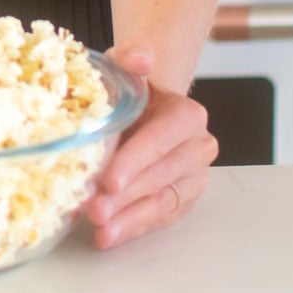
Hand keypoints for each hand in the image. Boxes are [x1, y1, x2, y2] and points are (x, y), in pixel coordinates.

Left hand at [85, 47, 218, 250]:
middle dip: (126, 196)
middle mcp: (198, 147)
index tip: (109, 180)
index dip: (136, 161)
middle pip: (160, 176)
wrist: (143, 106)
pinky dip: (133, 228)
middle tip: (94, 210)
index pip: (162, 140)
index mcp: (187, 114)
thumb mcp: (125, 65)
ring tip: (99, 230)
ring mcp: (193, 177)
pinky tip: (110, 236)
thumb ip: (132, 56)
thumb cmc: (131, 87)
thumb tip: (139, 59)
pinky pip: (159, 218)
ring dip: (128, 219)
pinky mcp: (182, 200)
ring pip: (161, 202)